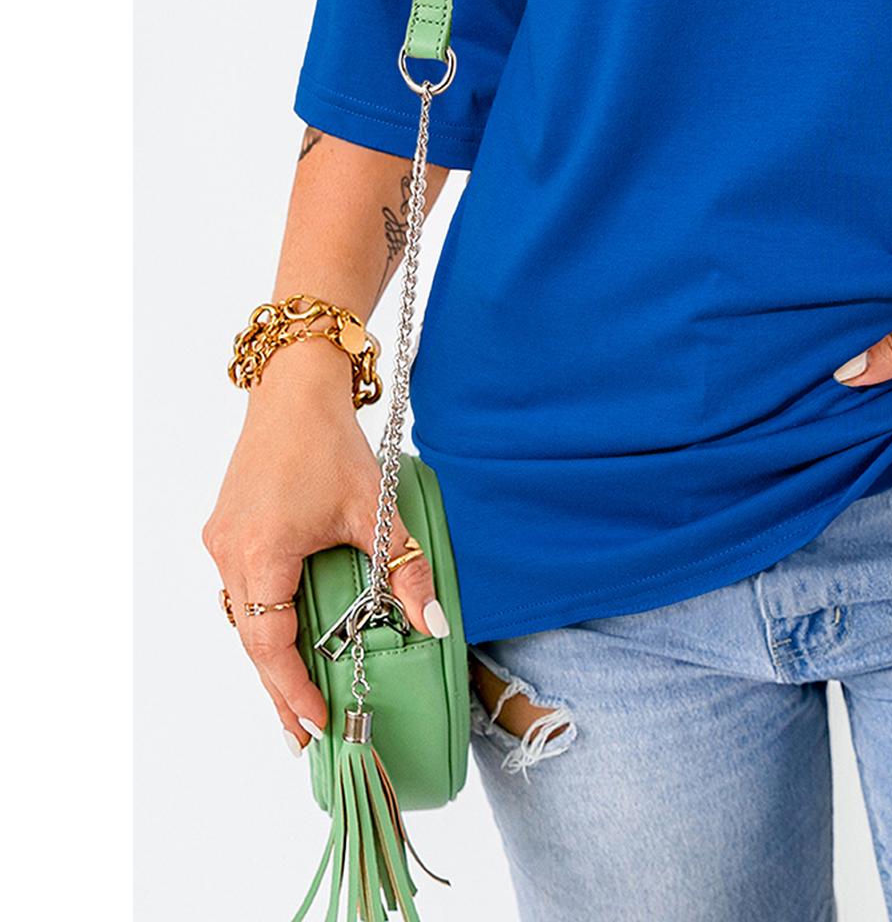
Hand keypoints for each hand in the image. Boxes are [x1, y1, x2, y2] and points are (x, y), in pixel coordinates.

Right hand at [203, 340, 445, 752]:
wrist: (295, 390)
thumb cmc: (332, 446)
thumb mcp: (376, 511)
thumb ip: (406, 570)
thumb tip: (433, 623)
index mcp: (261, 554)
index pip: (270, 645)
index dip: (292, 690)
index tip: (316, 724)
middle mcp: (231, 553)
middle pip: (253, 641)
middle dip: (280, 691)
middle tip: (304, 737)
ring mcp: (222, 542)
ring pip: (243, 619)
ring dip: (269, 659)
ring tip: (297, 700)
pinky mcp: (225, 532)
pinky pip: (241, 592)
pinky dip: (262, 622)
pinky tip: (284, 642)